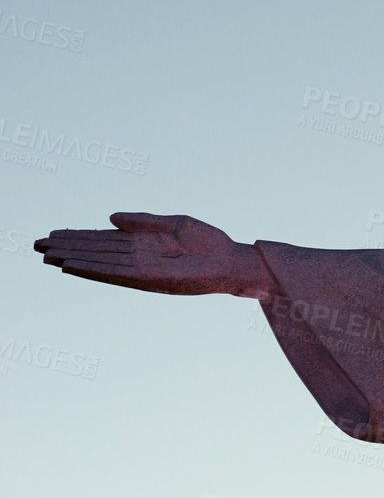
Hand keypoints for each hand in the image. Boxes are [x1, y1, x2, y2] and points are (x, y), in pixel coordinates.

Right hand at [35, 213, 276, 298]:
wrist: (234, 262)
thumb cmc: (210, 243)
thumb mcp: (176, 223)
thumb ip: (143, 221)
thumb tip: (110, 217)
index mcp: (144, 244)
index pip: (104, 240)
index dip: (79, 237)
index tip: (54, 234)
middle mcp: (139, 258)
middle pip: (96, 251)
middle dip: (68, 248)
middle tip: (36, 244)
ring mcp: (143, 269)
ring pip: (100, 263)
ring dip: (73, 259)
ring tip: (47, 255)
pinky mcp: (151, 279)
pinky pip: (116, 274)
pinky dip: (94, 269)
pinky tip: (74, 266)